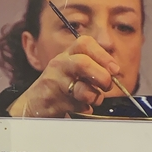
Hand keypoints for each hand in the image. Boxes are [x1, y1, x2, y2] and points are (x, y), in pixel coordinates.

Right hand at [6, 35, 120, 118]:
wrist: (35, 102)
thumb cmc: (60, 86)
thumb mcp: (75, 70)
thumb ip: (95, 67)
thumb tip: (116, 73)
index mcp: (68, 54)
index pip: (84, 43)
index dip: (103, 55)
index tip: (114, 69)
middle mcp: (60, 65)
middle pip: (82, 63)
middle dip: (101, 76)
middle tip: (107, 86)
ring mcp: (55, 83)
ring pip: (80, 88)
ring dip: (93, 96)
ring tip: (93, 99)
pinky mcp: (53, 101)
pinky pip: (75, 106)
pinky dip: (84, 108)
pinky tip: (80, 107)